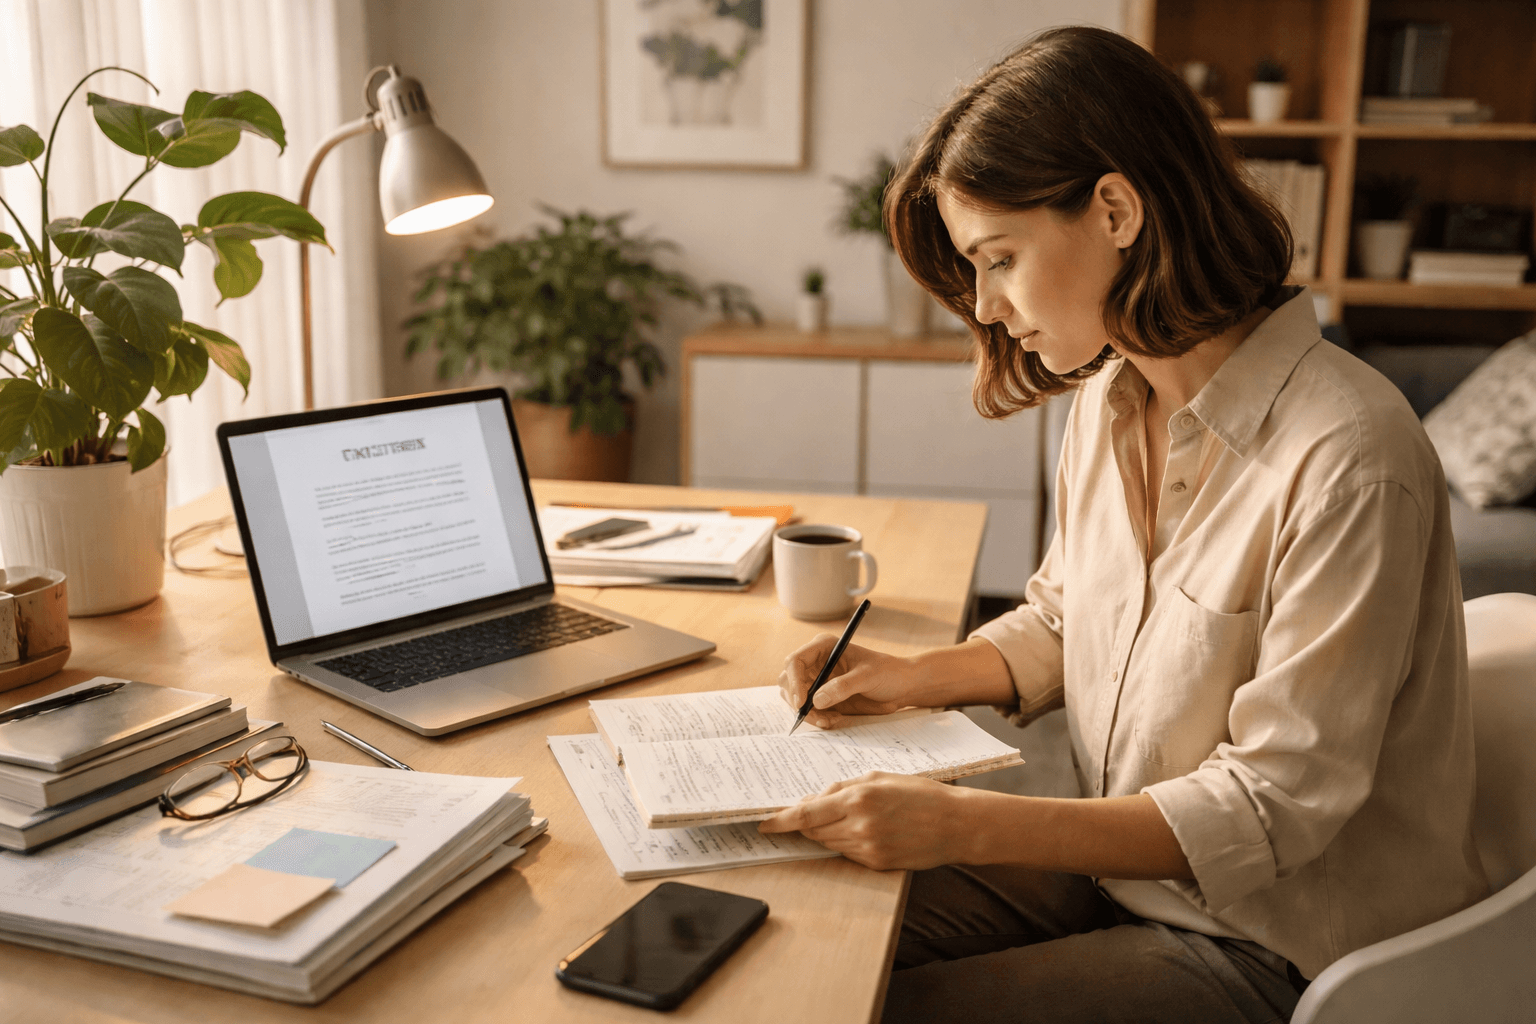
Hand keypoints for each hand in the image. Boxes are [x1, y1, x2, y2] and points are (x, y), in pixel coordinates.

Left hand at [757, 772, 972, 870]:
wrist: (955, 825)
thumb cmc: (919, 794)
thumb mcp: (879, 777)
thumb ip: (842, 787)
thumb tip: (812, 800)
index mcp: (859, 797)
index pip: (807, 814)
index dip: (781, 821)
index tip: (763, 823)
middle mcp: (860, 825)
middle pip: (813, 830)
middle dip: (806, 822)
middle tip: (809, 812)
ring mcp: (868, 848)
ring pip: (828, 842)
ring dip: (826, 831)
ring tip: (848, 817)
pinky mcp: (876, 864)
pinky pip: (846, 853)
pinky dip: (845, 841)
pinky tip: (863, 830)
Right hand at [778, 636, 922, 728]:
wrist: (901, 687)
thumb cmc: (888, 673)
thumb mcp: (868, 677)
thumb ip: (843, 686)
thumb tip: (816, 700)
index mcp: (823, 647)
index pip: (795, 661)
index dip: (794, 682)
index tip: (802, 702)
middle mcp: (816, 662)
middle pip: (788, 681)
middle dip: (798, 701)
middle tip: (817, 717)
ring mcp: (817, 680)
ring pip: (794, 698)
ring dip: (807, 713)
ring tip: (829, 720)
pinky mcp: (823, 697)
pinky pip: (808, 710)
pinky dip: (816, 718)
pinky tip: (833, 720)